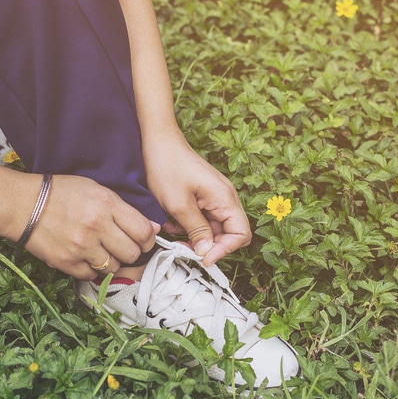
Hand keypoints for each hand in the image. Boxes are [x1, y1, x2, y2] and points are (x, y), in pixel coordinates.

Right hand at [21, 174, 157, 279]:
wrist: (22, 204)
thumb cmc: (60, 193)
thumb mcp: (96, 190)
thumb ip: (125, 209)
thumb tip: (153, 228)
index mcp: (106, 204)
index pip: (143, 232)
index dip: (147, 239)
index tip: (142, 240)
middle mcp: (96, 226)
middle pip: (132, 254)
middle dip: (131, 252)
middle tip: (122, 246)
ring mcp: (81, 247)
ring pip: (113, 267)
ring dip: (110, 261)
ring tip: (99, 249)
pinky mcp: (66, 262)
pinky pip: (91, 276)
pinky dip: (90, 269)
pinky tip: (83, 256)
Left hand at [144, 129, 251, 265]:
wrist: (157, 141)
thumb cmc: (167, 166)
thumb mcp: (178, 204)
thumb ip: (196, 230)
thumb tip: (207, 252)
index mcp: (225, 198)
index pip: (241, 234)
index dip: (224, 250)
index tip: (203, 257)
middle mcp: (224, 198)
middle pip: (228, 234)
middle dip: (207, 245)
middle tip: (185, 250)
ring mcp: (214, 197)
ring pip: (213, 228)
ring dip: (194, 236)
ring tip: (174, 233)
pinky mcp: (203, 197)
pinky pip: (202, 219)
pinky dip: (187, 225)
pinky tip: (171, 221)